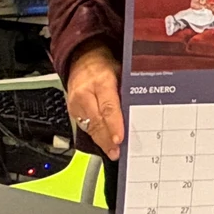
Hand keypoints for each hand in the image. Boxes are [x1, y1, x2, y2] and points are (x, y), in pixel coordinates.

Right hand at [65, 43, 124, 159]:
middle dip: (107, 139)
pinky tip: (103, 143)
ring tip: (111, 152)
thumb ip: (128, 91)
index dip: (114, 125)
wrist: (83, 60)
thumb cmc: (106, 67)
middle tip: (116, 152)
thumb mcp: (122, 72)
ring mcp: (76, 103)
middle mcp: (86, 94)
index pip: (108, 107)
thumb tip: (140, 111)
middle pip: (96, 121)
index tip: (119, 139)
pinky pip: (84, 126)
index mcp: (101, 82)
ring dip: (100, 141)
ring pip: (89, 127)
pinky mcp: (72, 111)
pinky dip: (94, 136)